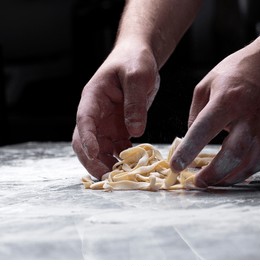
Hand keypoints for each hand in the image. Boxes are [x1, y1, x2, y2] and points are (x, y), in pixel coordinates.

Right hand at [72, 41, 159, 178]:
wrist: (137, 58)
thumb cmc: (135, 61)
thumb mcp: (138, 76)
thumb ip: (135, 103)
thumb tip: (135, 131)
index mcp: (93, 97)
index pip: (84, 120)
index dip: (88, 139)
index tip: (94, 154)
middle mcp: (95, 112)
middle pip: (84, 141)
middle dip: (92, 160)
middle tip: (107, 177)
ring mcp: (106, 122)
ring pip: (100, 148)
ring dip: (107, 163)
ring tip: (121, 177)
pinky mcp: (118, 128)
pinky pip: (116, 147)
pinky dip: (122, 158)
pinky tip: (133, 167)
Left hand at [170, 46, 259, 186]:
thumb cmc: (238, 71)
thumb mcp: (207, 83)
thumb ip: (196, 113)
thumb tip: (191, 140)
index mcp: (228, 100)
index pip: (204, 131)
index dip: (188, 151)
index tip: (175, 167)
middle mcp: (249, 118)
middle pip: (230, 156)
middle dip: (211, 175)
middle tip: (195, 182)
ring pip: (246, 165)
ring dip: (226, 179)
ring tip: (210, 182)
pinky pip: (258, 163)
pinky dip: (242, 174)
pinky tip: (230, 176)